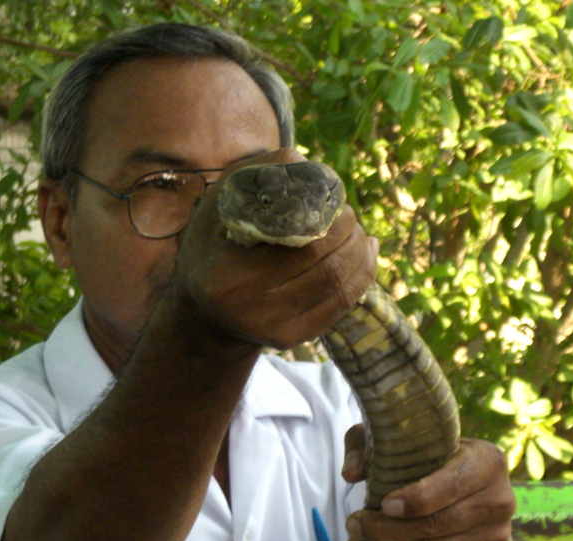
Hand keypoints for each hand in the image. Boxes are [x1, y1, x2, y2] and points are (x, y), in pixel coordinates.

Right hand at [175, 148, 377, 349]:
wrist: (205, 313)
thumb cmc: (215, 245)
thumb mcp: (222, 203)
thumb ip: (262, 175)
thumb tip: (315, 170)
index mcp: (229, 272)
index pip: (302, 243)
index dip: (332, 220)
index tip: (337, 202)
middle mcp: (249, 307)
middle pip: (326, 266)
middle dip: (349, 235)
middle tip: (350, 216)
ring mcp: (273, 328)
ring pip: (338, 286)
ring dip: (360, 254)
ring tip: (361, 234)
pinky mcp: (292, 338)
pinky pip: (340, 305)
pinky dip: (362, 277)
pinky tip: (367, 255)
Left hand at [343, 424, 515, 540]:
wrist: (474, 499)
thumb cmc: (433, 464)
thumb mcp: (405, 444)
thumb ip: (371, 447)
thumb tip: (351, 473)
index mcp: (487, 462)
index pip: (451, 485)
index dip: (414, 499)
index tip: (382, 504)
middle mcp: (501, 501)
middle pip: (436, 526)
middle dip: (385, 531)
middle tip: (353, 527)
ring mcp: (497, 539)